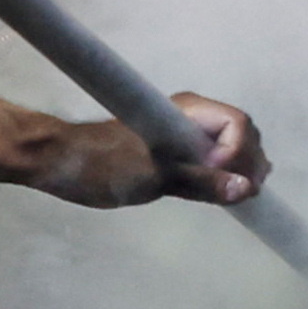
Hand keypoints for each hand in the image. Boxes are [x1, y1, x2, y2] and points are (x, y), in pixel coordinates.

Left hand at [34, 91, 266, 210]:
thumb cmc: (103, 165)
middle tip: (245, 196)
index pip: (238, 123)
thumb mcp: (155, 177)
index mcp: (188, 111)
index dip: (241, 153)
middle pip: (240, 132)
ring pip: (227, 145)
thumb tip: (247, 189)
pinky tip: (221, 193)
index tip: (226, 181)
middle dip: (248, 162)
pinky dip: (221, 174)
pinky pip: (210, 157)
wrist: (58, 160)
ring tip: (237, 197)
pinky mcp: (172, 150)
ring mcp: (182, 132)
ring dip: (238, 169)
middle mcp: (190, 116)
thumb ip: (202, 182)